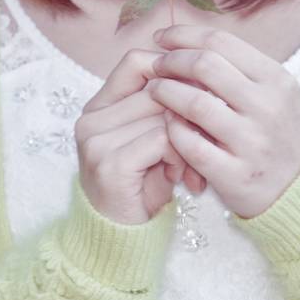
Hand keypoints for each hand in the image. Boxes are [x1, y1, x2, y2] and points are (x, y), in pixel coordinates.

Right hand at [59, 0, 205, 199]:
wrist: (120, 239)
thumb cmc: (143, 187)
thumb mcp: (152, 142)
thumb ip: (162, 110)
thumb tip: (204, 74)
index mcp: (98, 106)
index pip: (136, 61)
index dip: (172, 69)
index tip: (200, 93)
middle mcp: (91, 118)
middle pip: (156, 87)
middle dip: (189, 111)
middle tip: (207, 137)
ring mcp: (96, 139)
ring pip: (163, 111)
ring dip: (188, 138)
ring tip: (193, 166)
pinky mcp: (109, 162)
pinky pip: (161, 138)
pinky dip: (180, 155)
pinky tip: (181, 177)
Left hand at [146, 24, 299, 219]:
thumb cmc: (282, 133)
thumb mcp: (278, 93)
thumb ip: (241, 69)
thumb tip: (191, 42)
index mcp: (276, 80)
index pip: (220, 42)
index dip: (183, 35)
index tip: (161, 38)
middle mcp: (267, 107)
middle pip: (204, 65)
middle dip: (170, 61)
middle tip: (155, 66)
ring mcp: (252, 143)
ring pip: (194, 103)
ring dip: (165, 92)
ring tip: (154, 91)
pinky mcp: (235, 175)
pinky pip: (190, 144)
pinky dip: (172, 129)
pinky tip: (167, 125)